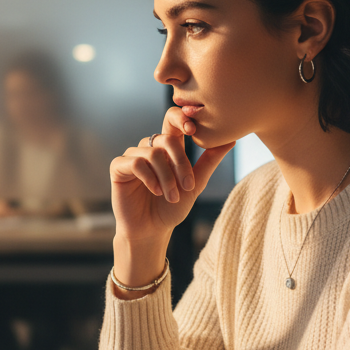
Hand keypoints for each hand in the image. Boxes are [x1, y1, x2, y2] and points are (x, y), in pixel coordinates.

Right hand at [109, 106, 233, 288]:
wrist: (152, 230)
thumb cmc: (172, 208)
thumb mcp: (196, 184)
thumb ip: (210, 161)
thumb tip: (231, 139)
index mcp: (167, 147)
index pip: (172, 120)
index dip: (181, 118)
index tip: (193, 131)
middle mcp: (149, 148)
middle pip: (166, 138)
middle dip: (180, 162)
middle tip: (188, 186)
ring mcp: (132, 156)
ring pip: (152, 153)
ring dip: (167, 177)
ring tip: (172, 196)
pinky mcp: (118, 167)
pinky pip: (135, 163)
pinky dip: (150, 178)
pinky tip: (156, 192)